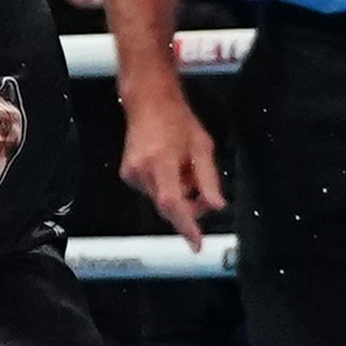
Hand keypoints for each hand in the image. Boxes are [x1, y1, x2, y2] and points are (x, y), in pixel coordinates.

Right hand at [120, 91, 225, 247]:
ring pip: (162, 200)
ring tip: (186, 170)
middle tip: (205, 195)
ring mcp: (132, 174)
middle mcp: (142, 171)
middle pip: (168, 205)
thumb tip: (217, 205)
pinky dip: (167, 187)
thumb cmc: (177, 120)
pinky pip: (153, 191)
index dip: (185, 225)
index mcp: (161, 162)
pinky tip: (171, 168)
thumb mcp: (202, 147)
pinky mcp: (128, 175)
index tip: (196, 243)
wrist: (148, 102)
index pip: (173, 203)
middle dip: (189, 207)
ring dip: (179, 194)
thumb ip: (208, 179)